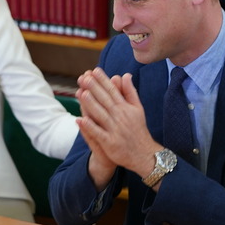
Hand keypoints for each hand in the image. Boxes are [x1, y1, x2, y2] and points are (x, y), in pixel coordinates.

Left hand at [76, 68, 161, 188]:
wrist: (144, 154)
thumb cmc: (138, 129)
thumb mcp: (138, 108)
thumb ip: (130, 92)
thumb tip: (125, 74)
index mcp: (126, 108)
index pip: (113, 91)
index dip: (104, 80)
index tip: (95, 70)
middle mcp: (121, 117)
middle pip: (105, 100)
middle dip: (95, 88)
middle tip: (84, 77)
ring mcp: (115, 130)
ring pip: (101, 115)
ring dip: (91, 104)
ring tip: (81, 93)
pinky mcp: (110, 143)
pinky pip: (99, 133)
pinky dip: (90, 127)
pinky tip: (80, 120)